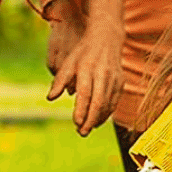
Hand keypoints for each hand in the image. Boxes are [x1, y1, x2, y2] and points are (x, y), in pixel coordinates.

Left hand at [45, 0, 123, 135]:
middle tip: (82, 133)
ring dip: (98, 119)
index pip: (85, 93)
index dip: (81, 109)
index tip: (76, 123)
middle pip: (98, 102)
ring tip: (88, 129)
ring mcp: (114, 79)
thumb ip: (59, 81)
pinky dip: (107, 113)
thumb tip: (50, 98)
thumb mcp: (68, 63)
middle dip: (90, 120)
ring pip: (108, 104)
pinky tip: (98, 121)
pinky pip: (114, 102)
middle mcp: (102, 75)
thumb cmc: (83, 53)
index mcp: (88, 69)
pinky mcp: (121, 83)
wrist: (107, 38)